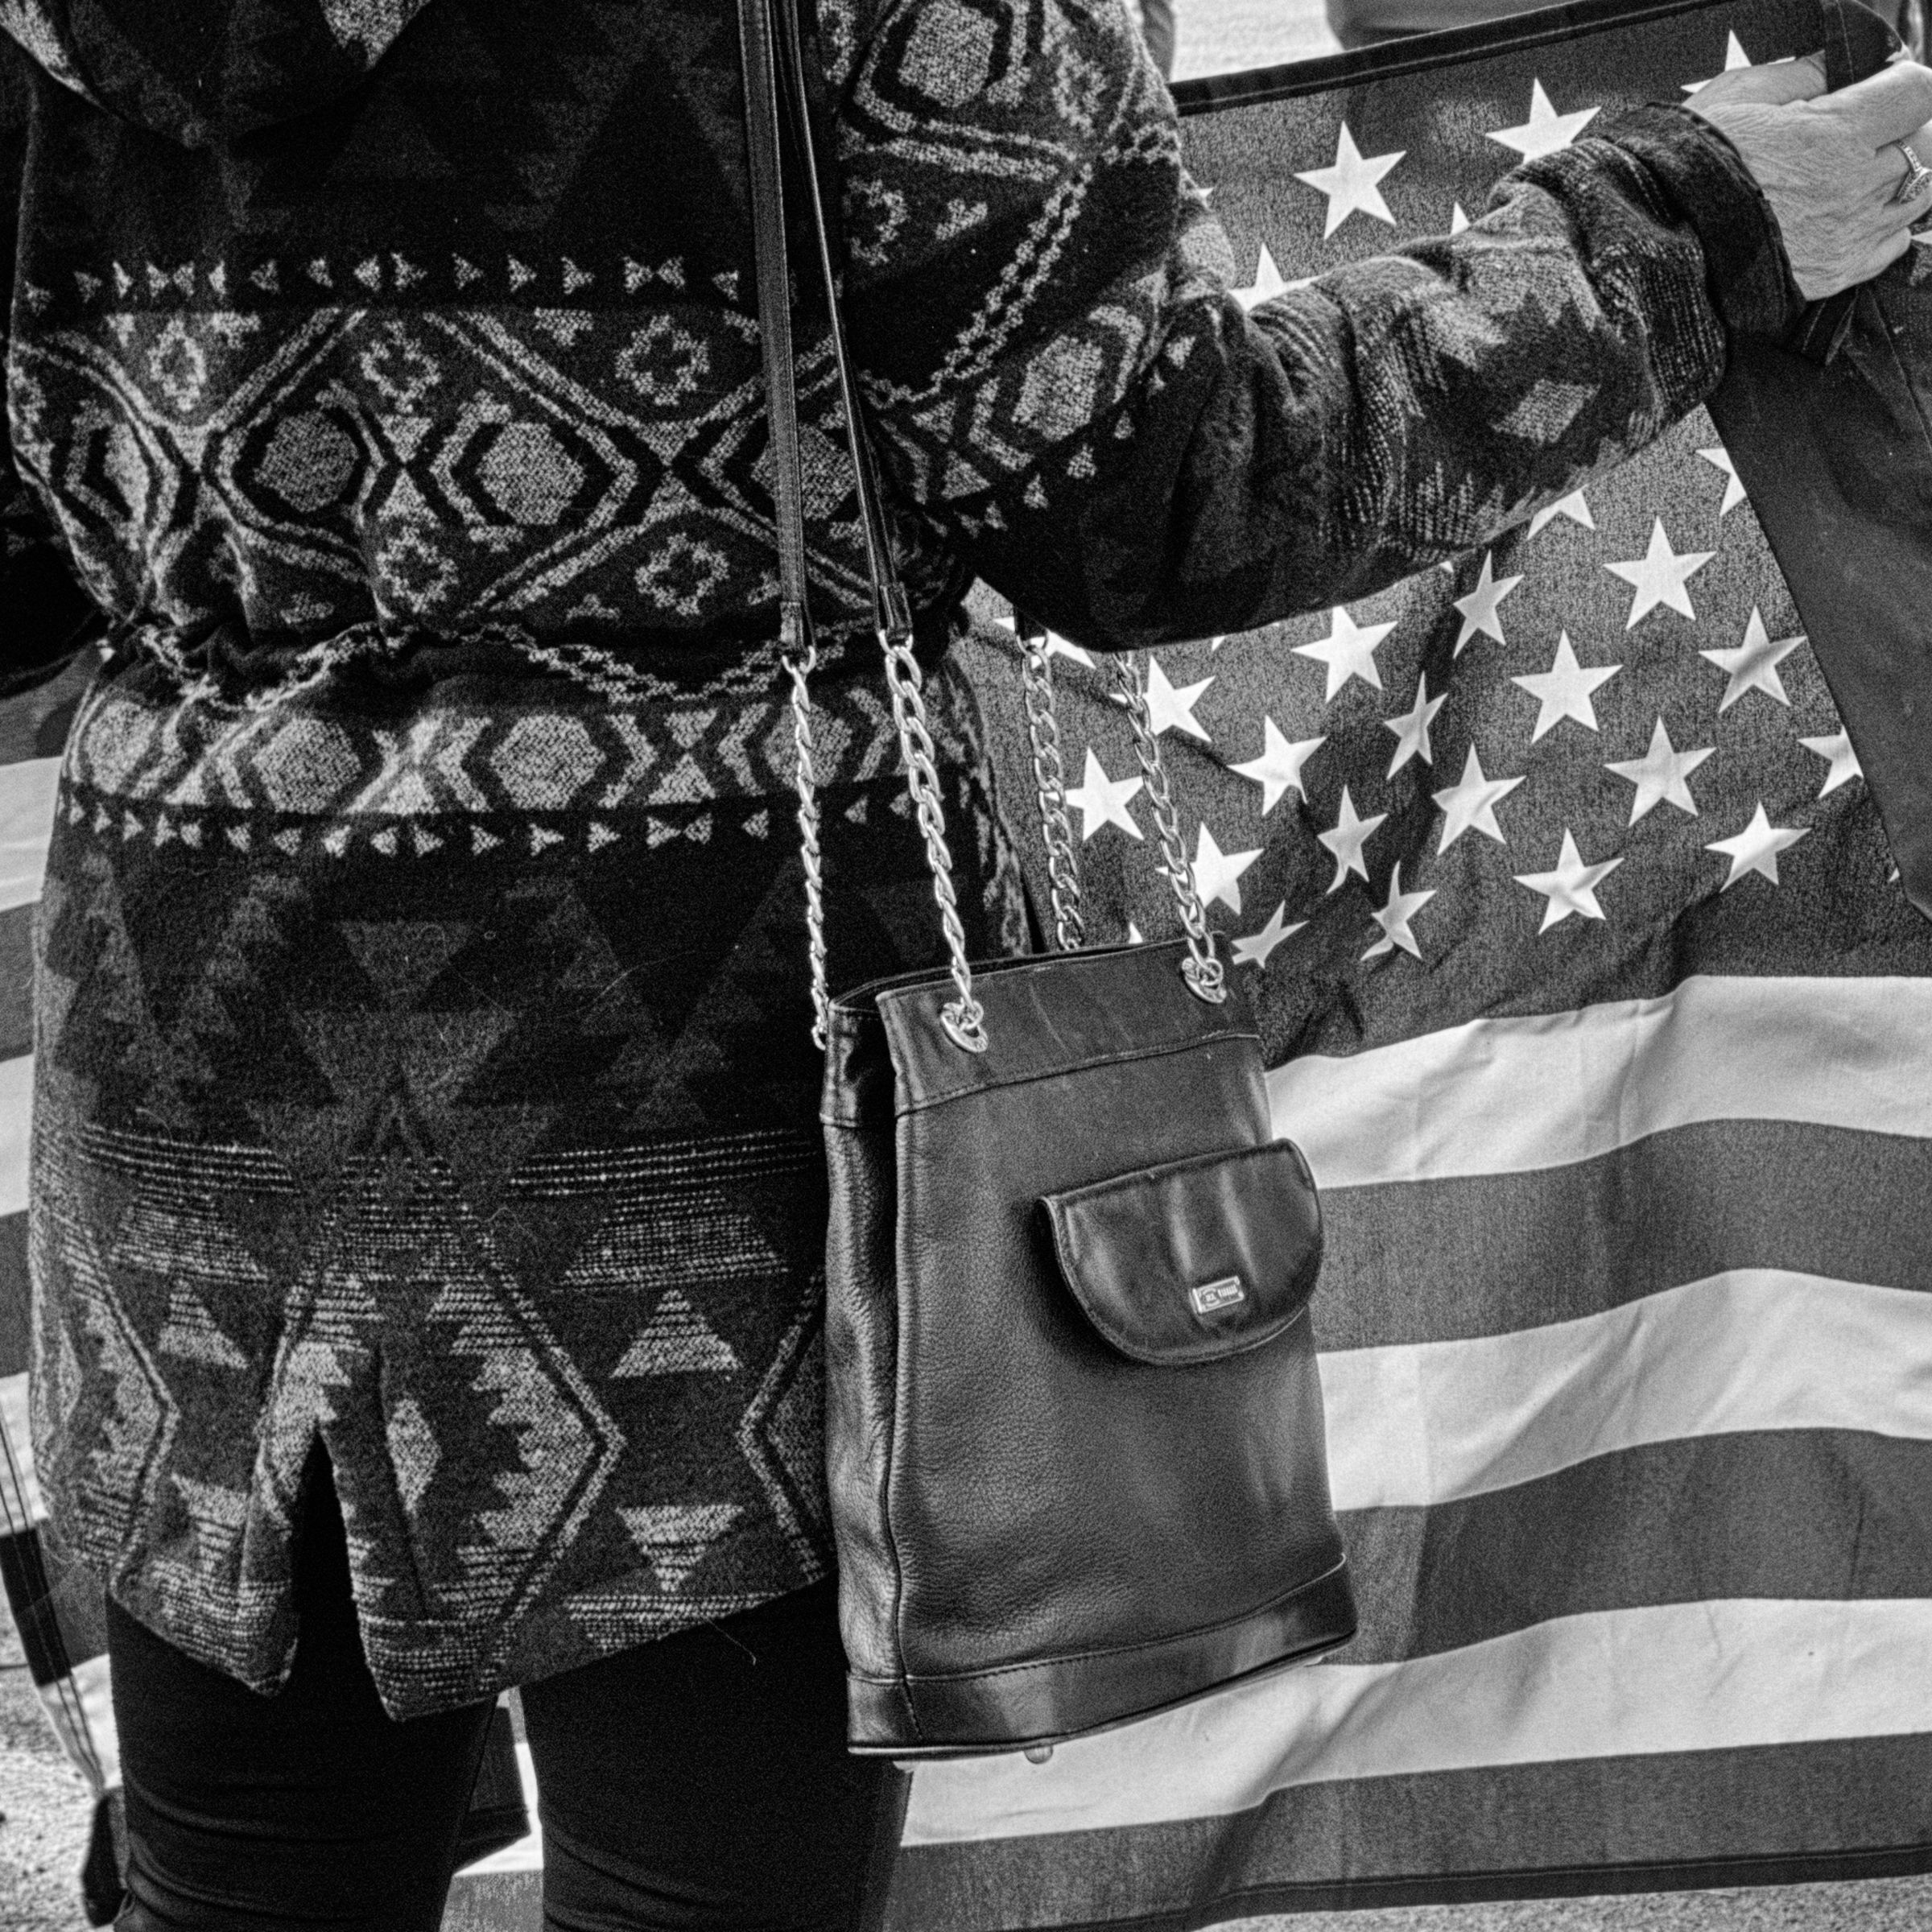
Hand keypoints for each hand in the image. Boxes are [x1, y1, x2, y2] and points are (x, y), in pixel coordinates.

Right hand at [1688, 53, 1931, 298]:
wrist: (1654, 247)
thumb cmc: (1686, 174)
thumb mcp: (1739, 97)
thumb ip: (1802, 74)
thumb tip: (1835, 64)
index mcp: (1834, 135)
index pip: (1916, 91)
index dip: (1902, 82)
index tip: (1885, 86)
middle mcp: (1852, 187)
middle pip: (1924, 143)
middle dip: (1905, 130)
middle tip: (1870, 130)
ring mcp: (1849, 235)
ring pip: (1917, 194)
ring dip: (1899, 177)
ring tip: (1858, 174)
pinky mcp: (1835, 274)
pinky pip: (1894, 244)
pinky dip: (1886, 225)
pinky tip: (1852, 214)